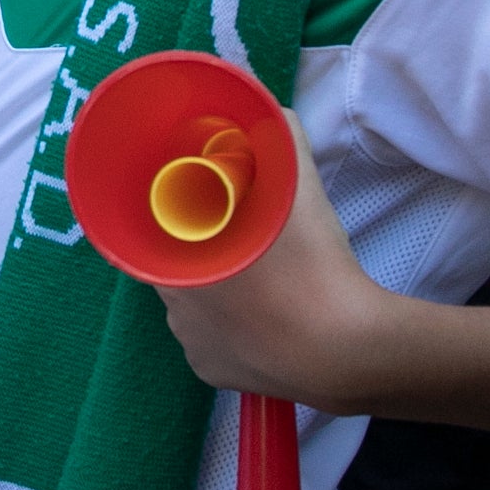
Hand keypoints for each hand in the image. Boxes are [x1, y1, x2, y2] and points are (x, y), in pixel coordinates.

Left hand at [153, 115, 407, 408]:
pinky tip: (260, 316)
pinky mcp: (210, 373)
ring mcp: (188, 343)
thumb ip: (280, 141)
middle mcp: (170, 305)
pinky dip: (227, 326)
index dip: (168, 208)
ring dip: (211, 287)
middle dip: (195, 244)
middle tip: (237, 233)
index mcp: (174, 256)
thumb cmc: (312, 265)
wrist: (345, 350)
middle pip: (170, 261)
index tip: (195, 201)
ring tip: (257, 277)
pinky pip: (208, 339)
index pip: (144, 225)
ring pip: (189, 303)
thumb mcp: (299, 189)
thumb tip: (272, 117)